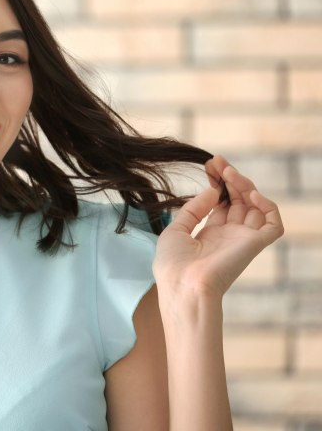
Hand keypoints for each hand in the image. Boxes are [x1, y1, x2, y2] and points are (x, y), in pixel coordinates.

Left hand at [153, 155, 283, 300]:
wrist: (182, 286)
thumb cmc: (173, 265)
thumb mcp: (175, 231)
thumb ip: (193, 209)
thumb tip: (212, 191)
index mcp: (210, 235)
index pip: (221, 203)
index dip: (217, 183)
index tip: (209, 165)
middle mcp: (229, 236)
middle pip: (238, 200)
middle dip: (229, 178)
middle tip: (217, 161)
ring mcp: (242, 240)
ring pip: (255, 206)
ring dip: (244, 185)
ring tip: (228, 172)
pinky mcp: (255, 245)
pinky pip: (274, 224)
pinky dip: (267, 205)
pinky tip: (249, 194)